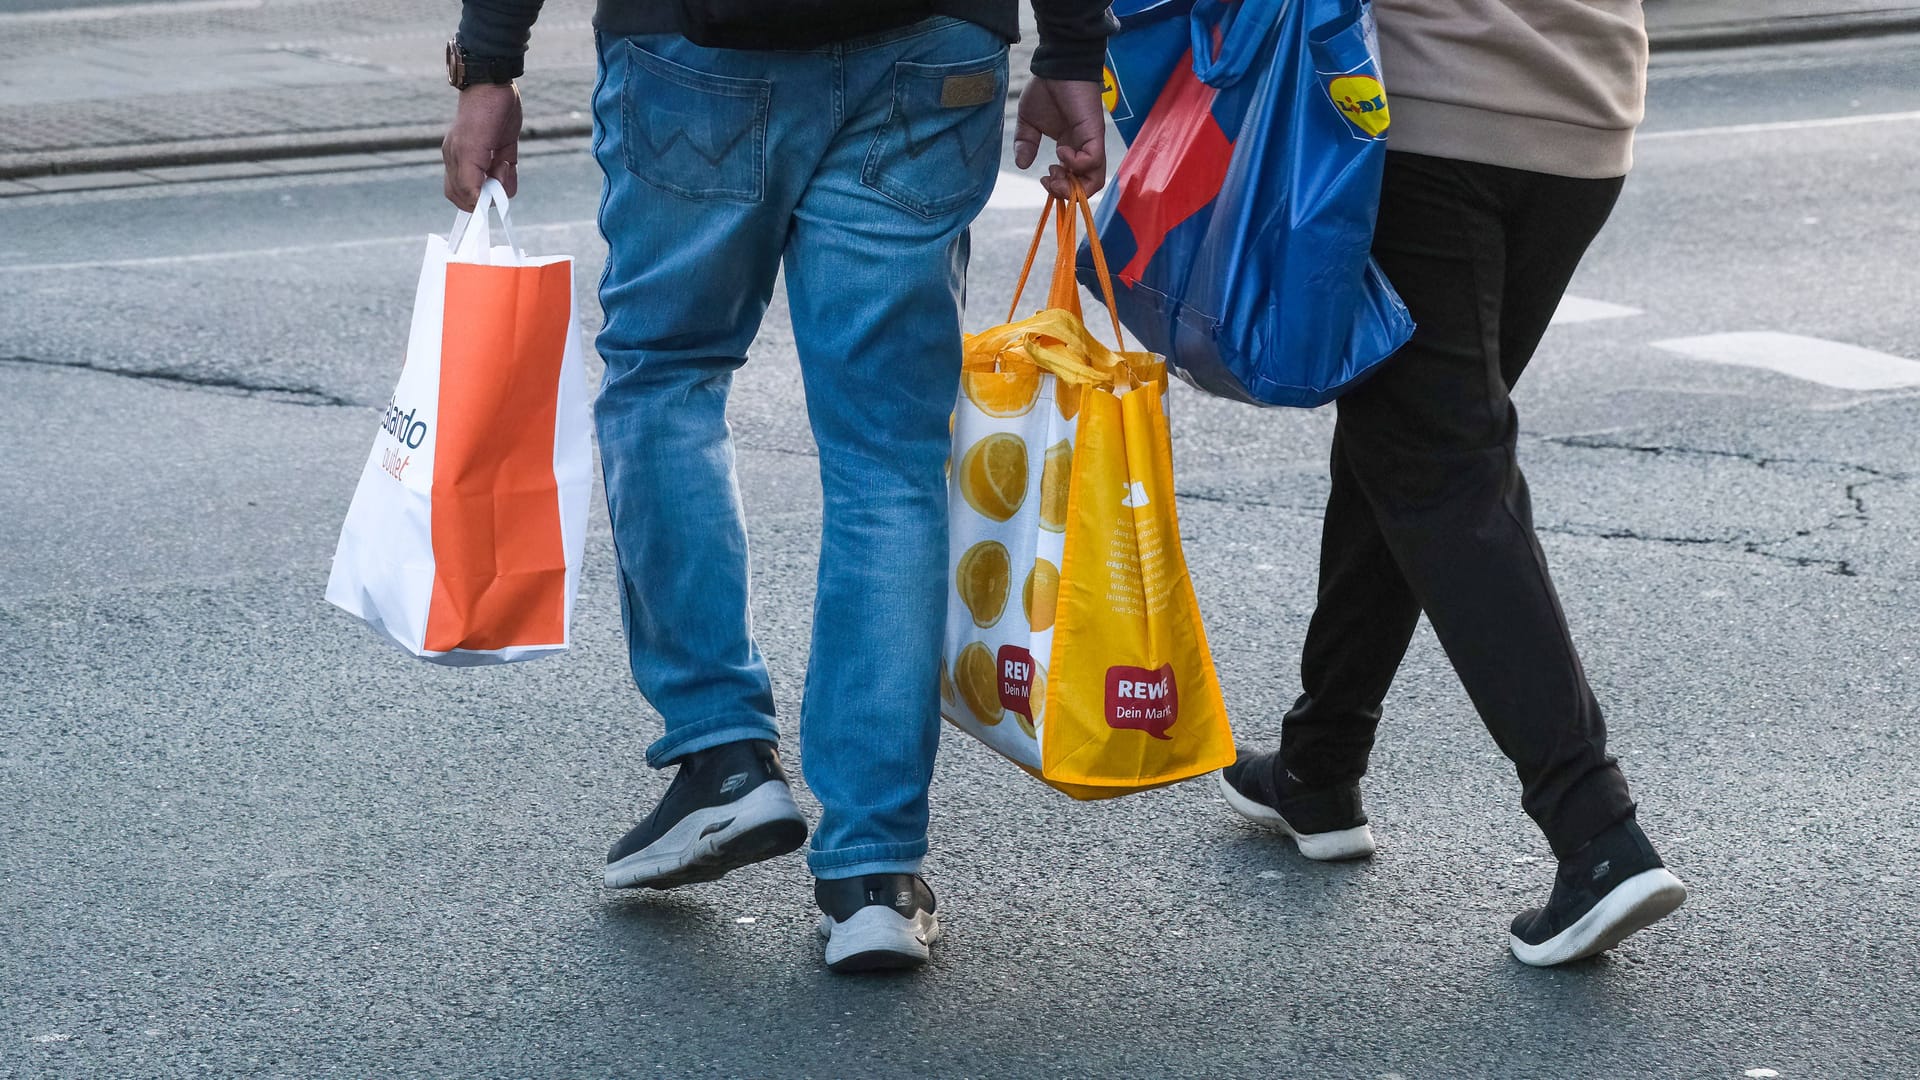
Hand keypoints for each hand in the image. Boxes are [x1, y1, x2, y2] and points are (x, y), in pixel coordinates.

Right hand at [442, 83, 521, 210]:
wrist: (494, 86)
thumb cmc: (478, 115)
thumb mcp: (469, 150)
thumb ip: (468, 179)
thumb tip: (475, 203)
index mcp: (455, 162)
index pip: (460, 197)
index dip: (475, 202)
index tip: (487, 194)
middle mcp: (468, 163)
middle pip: (478, 195)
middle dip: (490, 193)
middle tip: (497, 174)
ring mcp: (486, 158)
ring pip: (496, 187)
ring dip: (503, 182)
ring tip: (503, 163)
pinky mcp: (503, 152)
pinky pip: (507, 175)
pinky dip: (511, 175)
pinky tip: (508, 161)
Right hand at [1013, 77, 1108, 199]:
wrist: (1056, 65)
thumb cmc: (1046, 88)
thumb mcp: (1028, 121)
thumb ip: (1025, 143)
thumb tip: (1022, 164)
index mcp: (1071, 146)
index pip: (1075, 180)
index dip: (1060, 187)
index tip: (1043, 177)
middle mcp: (1083, 147)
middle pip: (1088, 185)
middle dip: (1067, 193)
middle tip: (1049, 181)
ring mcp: (1091, 141)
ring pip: (1095, 179)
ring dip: (1073, 185)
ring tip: (1054, 172)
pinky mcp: (1094, 132)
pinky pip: (1093, 159)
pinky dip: (1076, 163)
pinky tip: (1060, 150)